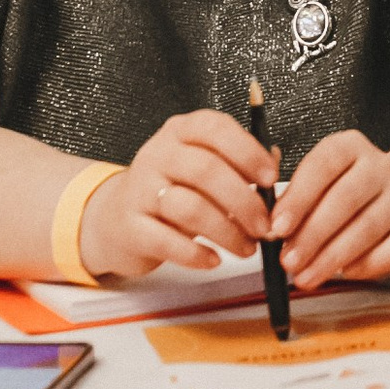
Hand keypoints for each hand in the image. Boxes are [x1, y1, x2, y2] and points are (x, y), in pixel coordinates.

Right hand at [82, 112, 273, 280]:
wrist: (114, 220)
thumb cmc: (172, 190)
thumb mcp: (202, 167)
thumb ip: (239, 163)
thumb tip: (274, 160)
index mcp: (181, 132)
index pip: (215, 128)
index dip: (248, 152)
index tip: (271, 179)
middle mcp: (158, 154)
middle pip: (207, 170)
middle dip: (244, 202)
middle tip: (266, 227)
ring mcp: (140, 189)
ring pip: (189, 207)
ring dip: (226, 232)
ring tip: (246, 248)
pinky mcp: (130, 226)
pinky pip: (166, 241)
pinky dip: (195, 254)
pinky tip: (214, 259)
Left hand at [272, 131, 389, 288]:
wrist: (387, 197)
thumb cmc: (339, 192)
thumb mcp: (314, 181)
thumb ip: (288, 194)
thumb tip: (263, 216)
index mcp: (350, 148)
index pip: (324, 164)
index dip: (299, 197)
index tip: (278, 227)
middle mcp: (379, 168)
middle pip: (347, 198)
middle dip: (312, 234)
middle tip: (288, 260)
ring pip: (368, 227)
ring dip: (332, 256)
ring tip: (306, 275)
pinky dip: (366, 266)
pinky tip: (344, 273)